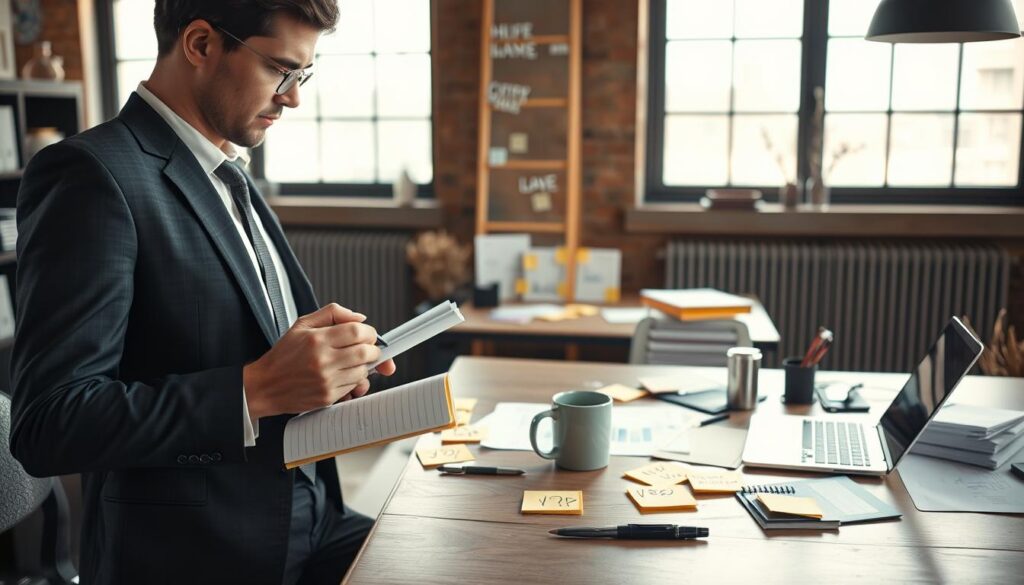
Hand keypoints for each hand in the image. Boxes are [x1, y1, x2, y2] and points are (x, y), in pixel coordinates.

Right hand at [242, 303, 394, 418]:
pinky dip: (354, 381)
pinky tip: (342, 375)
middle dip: (372, 350)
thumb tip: (360, 318)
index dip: (369, 332)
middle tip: (367, 349)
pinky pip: (354, 387)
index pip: (357, 331)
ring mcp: (326, 380)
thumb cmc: (284, 354)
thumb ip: (333, 313)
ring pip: (363, 371)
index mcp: (317, 339)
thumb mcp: (302, 324)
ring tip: (350, 362)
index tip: (367, 335)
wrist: (266, 385)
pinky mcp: (328, 397)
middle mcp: (323, 360)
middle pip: (366, 352)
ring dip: (363, 366)